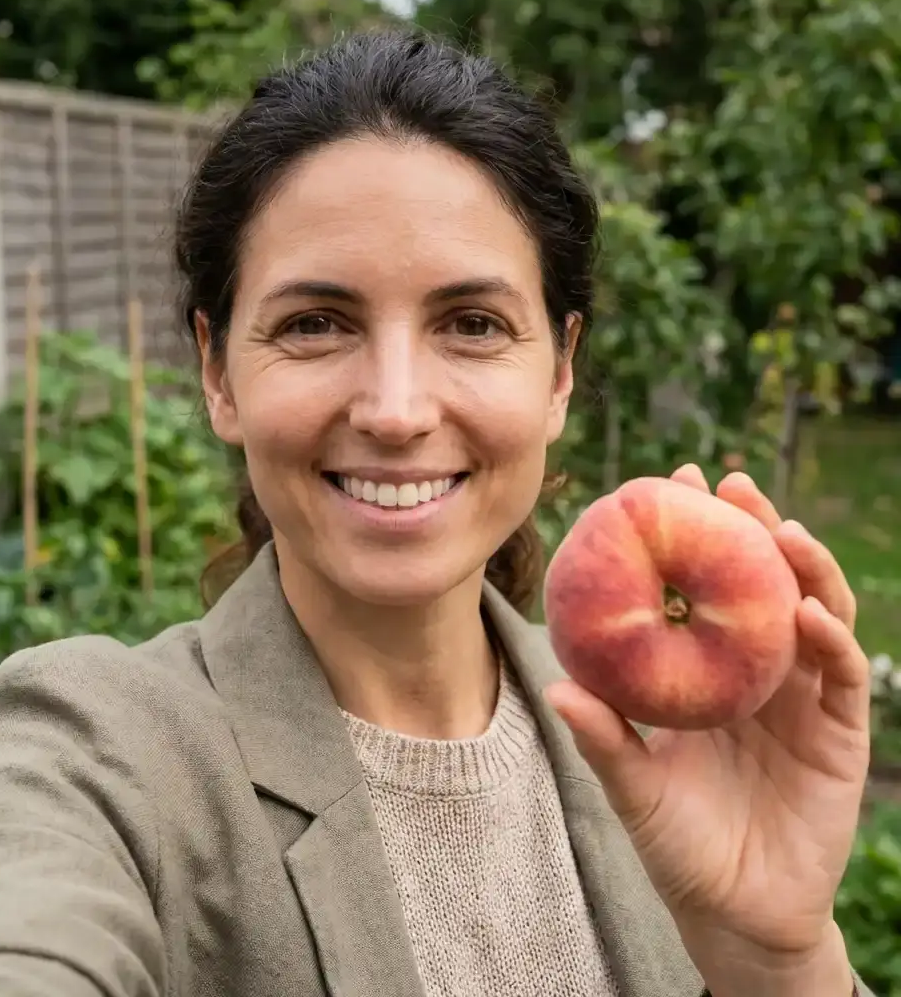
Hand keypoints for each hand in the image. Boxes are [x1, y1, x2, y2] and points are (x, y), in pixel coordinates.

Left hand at [544, 467, 869, 992]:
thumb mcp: (632, 785)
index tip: (670, 487)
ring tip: (781, 531)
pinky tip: (806, 614)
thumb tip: (558, 689)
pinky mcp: (838, 733)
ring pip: (812, 613)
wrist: (735, 912)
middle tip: (732, 485)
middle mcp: (754, 671)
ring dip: (803, 569)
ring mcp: (800, 697)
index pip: (701, 588)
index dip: (691, 537)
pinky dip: (829, 639)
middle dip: (752, 529)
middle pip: (761, 584)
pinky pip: (840, 675)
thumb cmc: (677, 841)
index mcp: (705, 672)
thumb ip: (605, 739)